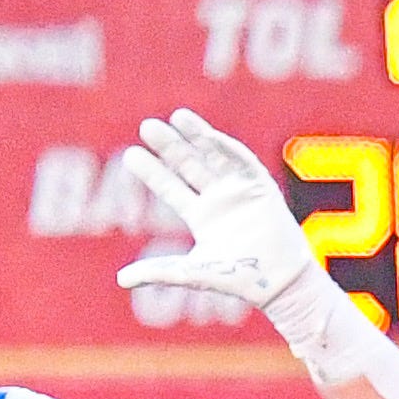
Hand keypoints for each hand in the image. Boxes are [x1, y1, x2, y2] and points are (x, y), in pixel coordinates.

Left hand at [113, 110, 323, 311]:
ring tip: (177, 116)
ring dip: (198, 136)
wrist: (278, 282)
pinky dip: (228, 149)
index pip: (171, 188)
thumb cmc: (237, 279)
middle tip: (147, 126)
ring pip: (214, 157)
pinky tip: (210, 136)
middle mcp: (218, 200)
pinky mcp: (261, 188)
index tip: (130, 154)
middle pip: (189, 166)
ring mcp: (239, 191)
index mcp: (201, 218)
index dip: (152, 171)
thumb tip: (120, 280)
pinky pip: (243, 163)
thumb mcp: (190, 272)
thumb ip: (157, 271)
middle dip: (170, 147)